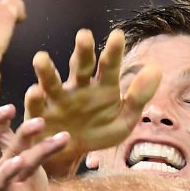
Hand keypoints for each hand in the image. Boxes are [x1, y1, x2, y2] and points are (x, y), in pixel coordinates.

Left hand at [0, 106, 68, 190]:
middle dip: (21, 146)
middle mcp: (4, 182)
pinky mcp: (18, 159)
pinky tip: (11, 108)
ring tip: (41, 121)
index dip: (6, 173)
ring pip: (14, 145)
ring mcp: (11, 168)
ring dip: (26, 132)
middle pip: (9, 159)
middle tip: (37, 129)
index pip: (1, 185)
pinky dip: (6, 124)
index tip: (18, 163)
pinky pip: (9, 139)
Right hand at [25, 28, 161, 175]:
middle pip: (81, 66)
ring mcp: (58, 100)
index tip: (118, 35)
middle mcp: (79, 87)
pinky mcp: (40, 116)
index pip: (109, 66)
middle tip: (84, 35)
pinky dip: (34, 99)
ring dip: (46, 70)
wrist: (73, 155)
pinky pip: (36, 107)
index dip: (113, 51)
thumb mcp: (124, 121)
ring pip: (51, 82)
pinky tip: (35, 91)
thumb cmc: (99, 133)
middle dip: (82, 51)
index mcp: (102, 86)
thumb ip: (139, 97)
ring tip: (41, 58)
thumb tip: (155, 68)